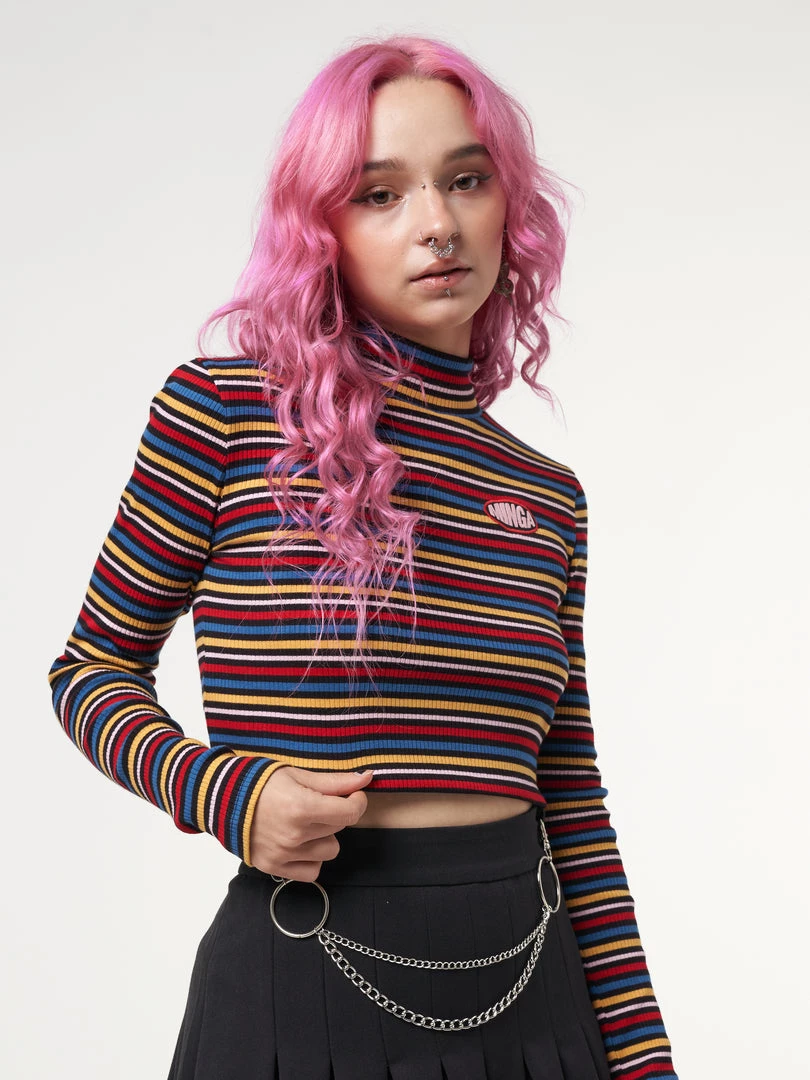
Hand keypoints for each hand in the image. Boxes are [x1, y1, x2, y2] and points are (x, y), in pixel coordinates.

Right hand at [248, 766, 373, 879]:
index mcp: (302, 808)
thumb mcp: (297, 774)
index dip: (357, 801)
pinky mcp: (274, 867)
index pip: (350, 812)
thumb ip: (334, 781)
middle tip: (315, 802)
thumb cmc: (259, 782)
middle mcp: (295, 835)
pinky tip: (301, 842)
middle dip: (334, 813)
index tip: (352, 795)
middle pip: (339, 828)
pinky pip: (312, 872)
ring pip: (330, 851)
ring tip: (305, 822)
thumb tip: (366, 778)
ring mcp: (284, 854)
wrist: (220, 799)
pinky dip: (311, 859)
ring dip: (324, 837)